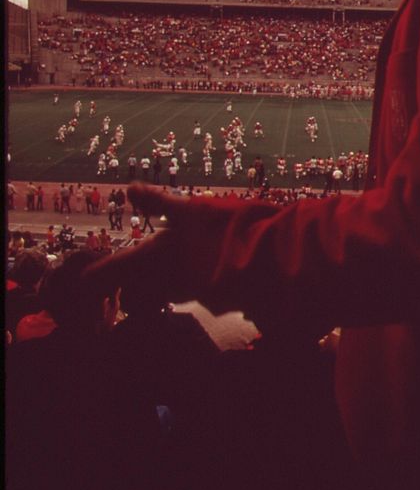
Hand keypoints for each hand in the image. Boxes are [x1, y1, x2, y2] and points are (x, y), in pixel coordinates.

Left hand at [80, 183, 236, 307]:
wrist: (261, 259)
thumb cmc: (219, 230)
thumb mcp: (187, 209)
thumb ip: (158, 202)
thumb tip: (131, 188)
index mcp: (148, 259)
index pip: (105, 274)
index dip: (94, 276)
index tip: (88, 276)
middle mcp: (161, 283)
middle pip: (132, 295)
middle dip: (133, 286)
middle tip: (138, 270)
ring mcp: (184, 296)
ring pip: (160, 297)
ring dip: (160, 287)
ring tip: (174, 266)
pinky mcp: (208, 300)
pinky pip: (187, 297)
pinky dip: (188, 286)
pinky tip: (203, 268)